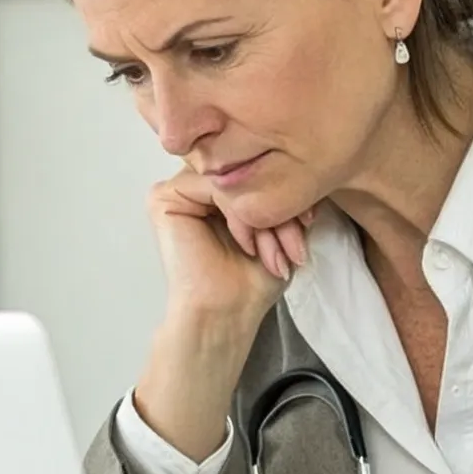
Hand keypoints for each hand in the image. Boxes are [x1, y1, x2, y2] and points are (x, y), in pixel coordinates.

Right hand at [147, 167, 313, 326]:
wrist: (227, 313)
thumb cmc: (252, 280)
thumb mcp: (280, 225)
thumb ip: (282, 190)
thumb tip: (300, 159)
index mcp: (219, 187)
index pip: (256, 167)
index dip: (286, 189)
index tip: (309, 221)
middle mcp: (196, 184)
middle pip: (245, 171)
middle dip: (278, 206)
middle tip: (294, 246)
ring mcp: (178, 189)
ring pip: (232, 178)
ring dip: (262, 215)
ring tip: (274, 253)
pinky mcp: (163, 198)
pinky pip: (211, 184)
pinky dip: (237, 212)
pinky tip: (246, 244)